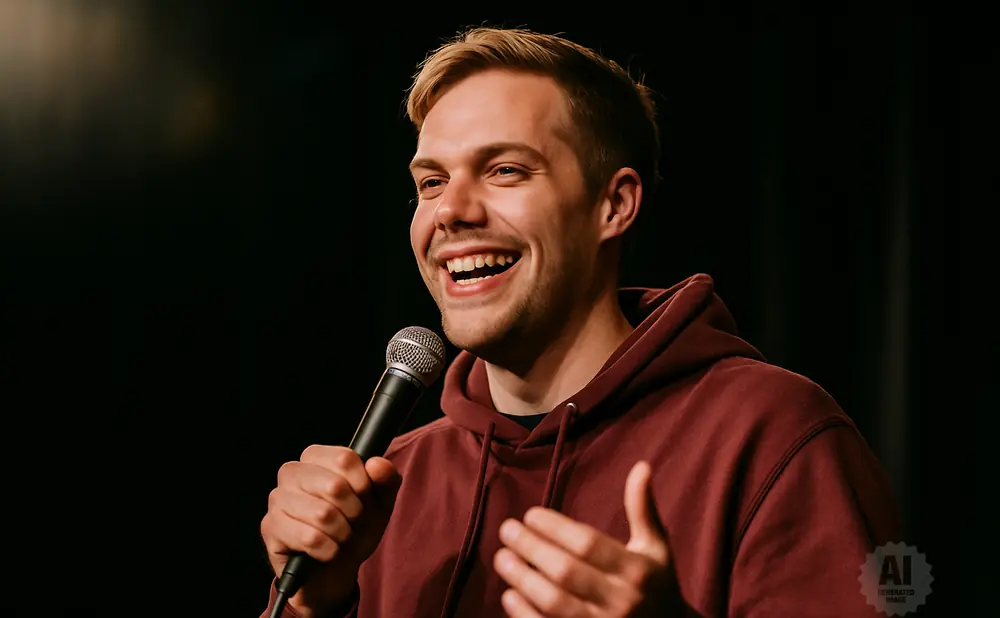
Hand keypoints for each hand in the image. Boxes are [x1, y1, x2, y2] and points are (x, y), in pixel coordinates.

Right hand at [260, 445, 401, 617]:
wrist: (336, 567)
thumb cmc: (355, 526)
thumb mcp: (380, 502)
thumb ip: (385, 479)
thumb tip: (377, 463)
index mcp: (316, 456)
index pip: (344, 459)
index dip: (363, 484)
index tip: (365, 498)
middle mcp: (292, 472)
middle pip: (335, 486)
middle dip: (354, 512)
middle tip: (353, 522)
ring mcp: (277, 499)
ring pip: (323, 515)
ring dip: (342, 533)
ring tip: (341, 536)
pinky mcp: (271, 527)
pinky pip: (310, 538)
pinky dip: (329, 550)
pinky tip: (327, 550)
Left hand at [494, 461, 681, 616]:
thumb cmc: (656, 585)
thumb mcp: (656, 548)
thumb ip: (643, 510)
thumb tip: (641, 466)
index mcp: (637, 571)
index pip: (588, 544)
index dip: (556, 528)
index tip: (530, 514)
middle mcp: (621, 600)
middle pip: (566, 572)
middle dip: (531, 548)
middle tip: (507, 530)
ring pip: (554, 603)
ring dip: (523, 579)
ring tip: (502, 558)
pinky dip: (525, 614)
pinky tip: (509, 595)